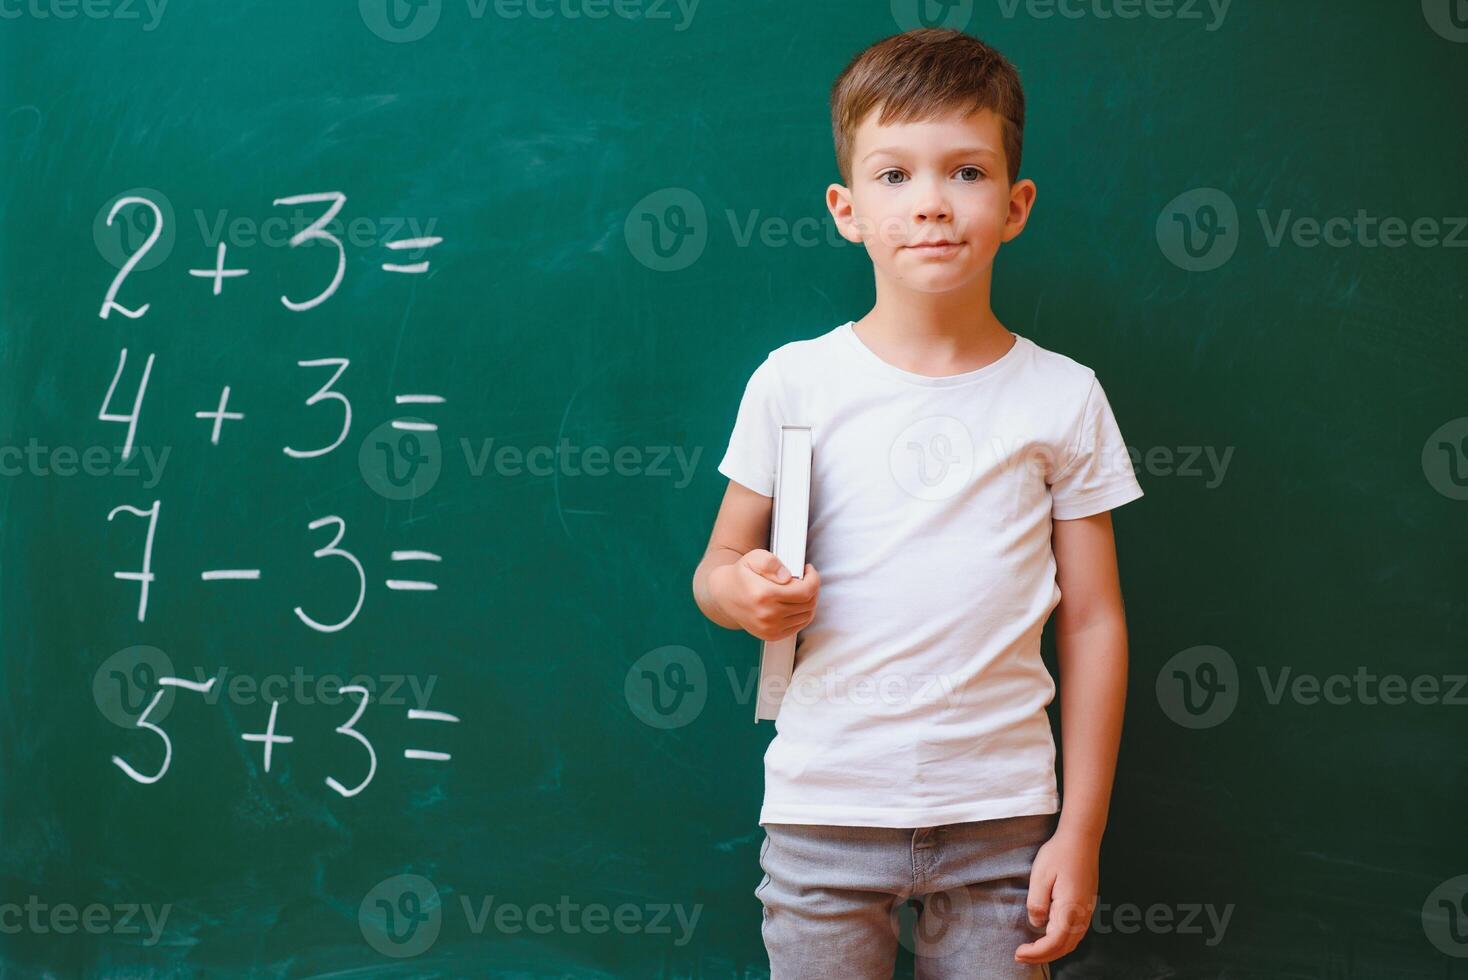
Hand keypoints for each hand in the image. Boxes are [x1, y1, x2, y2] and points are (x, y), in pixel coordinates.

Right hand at [710, 550, 819, 641]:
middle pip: (808, 604)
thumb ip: (771, 562)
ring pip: (806, 616)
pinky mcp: (771, 635)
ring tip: (800, 590)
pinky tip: (795, 603)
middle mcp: (767, 615)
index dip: (813, 579)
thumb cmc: (741, 575)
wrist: (724, 596)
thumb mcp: (753, 558)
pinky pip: (798, 626)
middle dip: (812, 589)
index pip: (805, 591)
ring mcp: (769, 628)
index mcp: (764, 594)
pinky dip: (802, 614)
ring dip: (809, 602)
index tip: (808, 570)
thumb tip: (787, 577)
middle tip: (805, 579)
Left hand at [1015, 828, 1099, 965]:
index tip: (1018, 953)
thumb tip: (1037, 924)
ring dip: (1053, 951)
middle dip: (1042, 956)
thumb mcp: (1040, 876)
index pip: (1053, 943)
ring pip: (1072, 942)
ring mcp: (1087, 911)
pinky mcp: (1087, 905)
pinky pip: (1076, 933)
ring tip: (1033, 951)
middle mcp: (1082, 914)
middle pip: (1064, 947)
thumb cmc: (1058, 854)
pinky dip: (1062, 942)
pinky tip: (1049, 937)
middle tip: (1021, 956)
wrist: (1081, 838)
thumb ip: (1037, 903)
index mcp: (1070, 909)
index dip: (1036, 953)